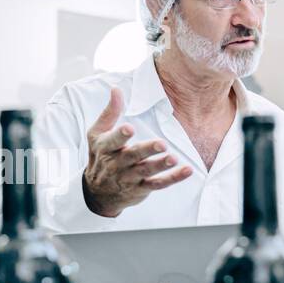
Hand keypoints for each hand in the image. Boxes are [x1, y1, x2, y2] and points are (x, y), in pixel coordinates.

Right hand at [82, 87, 192, 217]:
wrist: (97, 193)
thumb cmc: (99, 157)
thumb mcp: (97, 134)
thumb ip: (109, 113)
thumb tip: (117, 89)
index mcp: (105, 148)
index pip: (112, 141)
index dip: (120, 135)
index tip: (129, 128)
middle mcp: (117, 164)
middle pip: (133, 156)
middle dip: (147, 150)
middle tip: (161, 143)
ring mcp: (129, 178)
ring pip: (146, 171)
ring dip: (161, 165)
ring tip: (173, 158)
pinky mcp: (141, 188)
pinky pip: (158, 184)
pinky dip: (173, 179)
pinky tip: (186, 171)